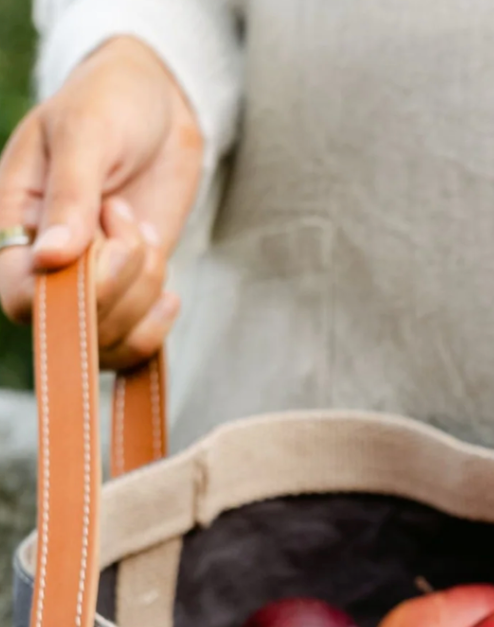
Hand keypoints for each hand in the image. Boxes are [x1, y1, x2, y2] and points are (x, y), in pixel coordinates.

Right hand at [0, 37, 202, 368]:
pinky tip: (168, 292)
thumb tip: (52, 256)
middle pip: (73, 324)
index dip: (61, 295)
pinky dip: (156, 324)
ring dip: (143, 288)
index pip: (17, 295)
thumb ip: (71, 195)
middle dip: (117, 279)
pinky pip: (135, 345)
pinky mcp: (128, 293)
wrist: (158, 106)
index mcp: (11, 219)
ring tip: (139, 229)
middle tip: (123, 213)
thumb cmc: (111, 104)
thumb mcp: (86, 133)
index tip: (96, 247)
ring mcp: (89, 283)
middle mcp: (44, 262)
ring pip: (111, 338)